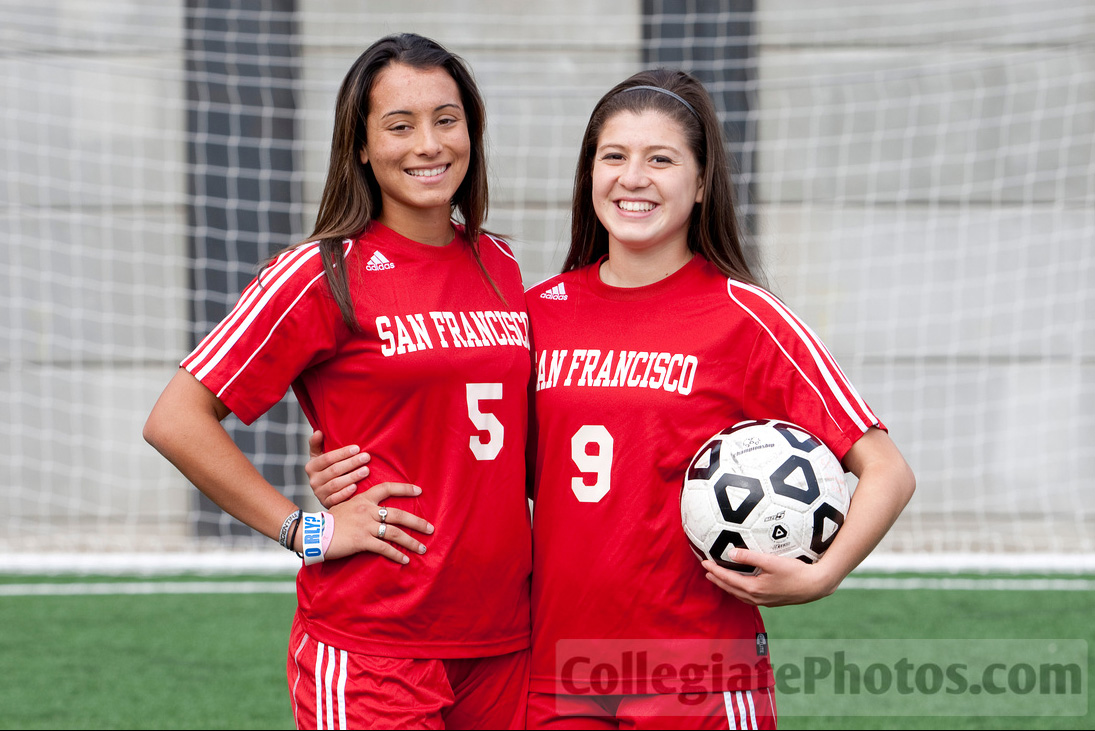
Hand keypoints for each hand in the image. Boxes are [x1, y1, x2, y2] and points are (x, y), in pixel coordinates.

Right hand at [306, 430, 369, 508]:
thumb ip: (317, 444)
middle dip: (352, 463)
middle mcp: (313, 480)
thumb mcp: (319, 457)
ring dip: (352, 477)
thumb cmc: (326, 470)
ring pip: (336, 484)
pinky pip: (335, 499)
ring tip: (366, 470)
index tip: (357, 448)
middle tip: (366, 457)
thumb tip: (318, 431)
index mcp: (311, 466)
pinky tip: (355, 487)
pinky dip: (345, 493)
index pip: (327, 458)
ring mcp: (319, 493)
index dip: (343, 453)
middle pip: (334, 470)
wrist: (325, 493)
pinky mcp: (326, 503)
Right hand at [323, 481, 434, 563]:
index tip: (419, 491)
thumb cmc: (329, 522)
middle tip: (431, 528)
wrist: (314, 533)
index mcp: (364, 499)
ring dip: (411, 542)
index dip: (405, 489)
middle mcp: (367, 510)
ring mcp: (365, 526)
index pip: (387, 488)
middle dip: (417, 522)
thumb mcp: (345, 506)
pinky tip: (405, 560)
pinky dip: (397, 555)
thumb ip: (361, 506)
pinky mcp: (362, 541)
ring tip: (423, 548)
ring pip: (395, 533)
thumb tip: (375, 511)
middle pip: (399, 514)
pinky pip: (384, 548)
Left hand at [701, 549, 839, 606]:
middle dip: (718, 580)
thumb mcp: (772, 561)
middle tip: (706, 571)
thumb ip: (750, 557)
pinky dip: (739, 590)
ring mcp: (764, 601)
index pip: (728, 579)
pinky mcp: (771, 601)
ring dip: (727, 586)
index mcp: (754, 588)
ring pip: (739, 595)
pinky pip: (748, 597)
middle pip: (731, 589)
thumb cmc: (795, 572)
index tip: (704, 562)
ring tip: (719, 578)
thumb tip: (731, 553)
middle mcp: (756, 598)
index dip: (715, 571)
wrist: (815, 586)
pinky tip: (741, 585)